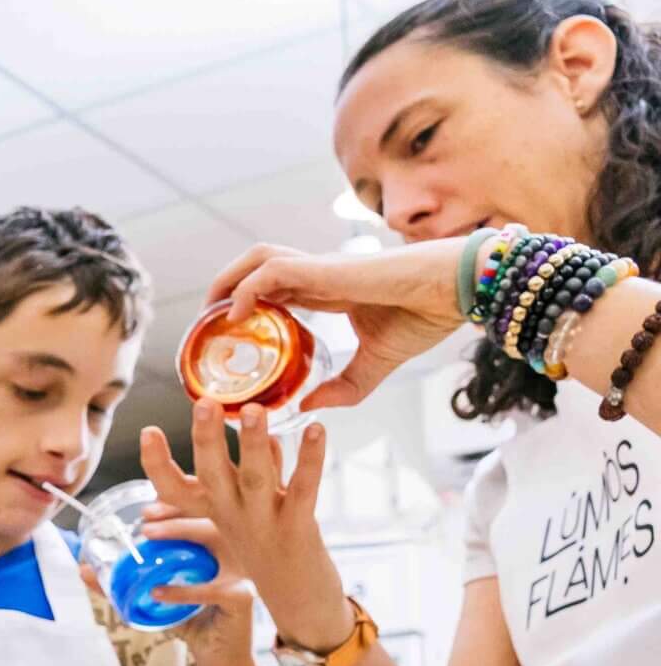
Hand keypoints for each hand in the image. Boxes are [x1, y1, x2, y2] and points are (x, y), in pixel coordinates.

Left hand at [134, 505, 263, 665]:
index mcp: (214, 543)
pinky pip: (213, 589)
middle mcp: (231, 550)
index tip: (145, 509)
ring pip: (216, 541)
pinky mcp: (241, 597)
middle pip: (208, 516)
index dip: (176, 502)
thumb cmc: (189, 617)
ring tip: (148, 538)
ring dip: (181, 533)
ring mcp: (240, 570)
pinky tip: (157, 592)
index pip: (199, 511)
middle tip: (143, 519)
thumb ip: (123, 582)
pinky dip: (183, 590)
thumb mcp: (154, 595)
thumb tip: (84, 570)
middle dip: (176, 511)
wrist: (216, 653)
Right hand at [141, 403, 355, 651]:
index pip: (173, 490)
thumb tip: (255, 430)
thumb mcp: (246, 510)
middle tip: (204, 403)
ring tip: (253, 409)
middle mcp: (233, 516)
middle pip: (212, 476)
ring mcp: (264, 522)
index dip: (156, 463)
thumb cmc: (270, 549)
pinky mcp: (297, 527)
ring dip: (253, 444)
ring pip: (255, 479)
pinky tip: (316, 429)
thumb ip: (250, 470)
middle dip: (206, 439)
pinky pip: (302, 488)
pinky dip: (309, 458)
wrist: (298, 601)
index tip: (148, 431)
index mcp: (215, 513)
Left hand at [207, 237, 467, 410]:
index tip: (227, 336)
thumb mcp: (376, 364)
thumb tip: (308, 408)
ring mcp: (321, 269)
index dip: (248, 306)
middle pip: (258, 266)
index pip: (275, 289)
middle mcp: (320, 275)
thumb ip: (343, 387)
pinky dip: (247, 289)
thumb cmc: (426, 316)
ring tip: (211, 317)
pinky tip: (235, 316)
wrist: (456, 293)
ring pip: (258, 258)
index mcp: (330, 290)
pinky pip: (271, 271)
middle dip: (225, 289)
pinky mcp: (325, 270)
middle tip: (208, 327)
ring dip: (228, 281)